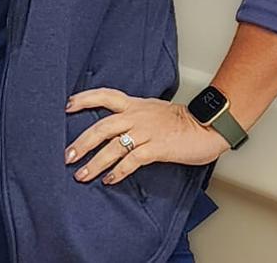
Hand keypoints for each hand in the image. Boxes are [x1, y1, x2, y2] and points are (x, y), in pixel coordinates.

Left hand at [64, 88, 228, 186]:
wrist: (210, 125)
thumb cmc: (183, 120)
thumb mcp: (154, 110)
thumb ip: (134, 115)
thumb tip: (116, 127)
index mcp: (135, 105)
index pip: (105, 95)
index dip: (84, 99)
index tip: (67, 105)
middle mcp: (137, 116)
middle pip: (102, 127)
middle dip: (81, 143)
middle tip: (67, 156)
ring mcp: (147, 132)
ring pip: (113, 146)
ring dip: (95, 163)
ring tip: (82, 175)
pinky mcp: (157, 148)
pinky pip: (132, 160)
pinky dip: (118, 171)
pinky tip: (110, 180)